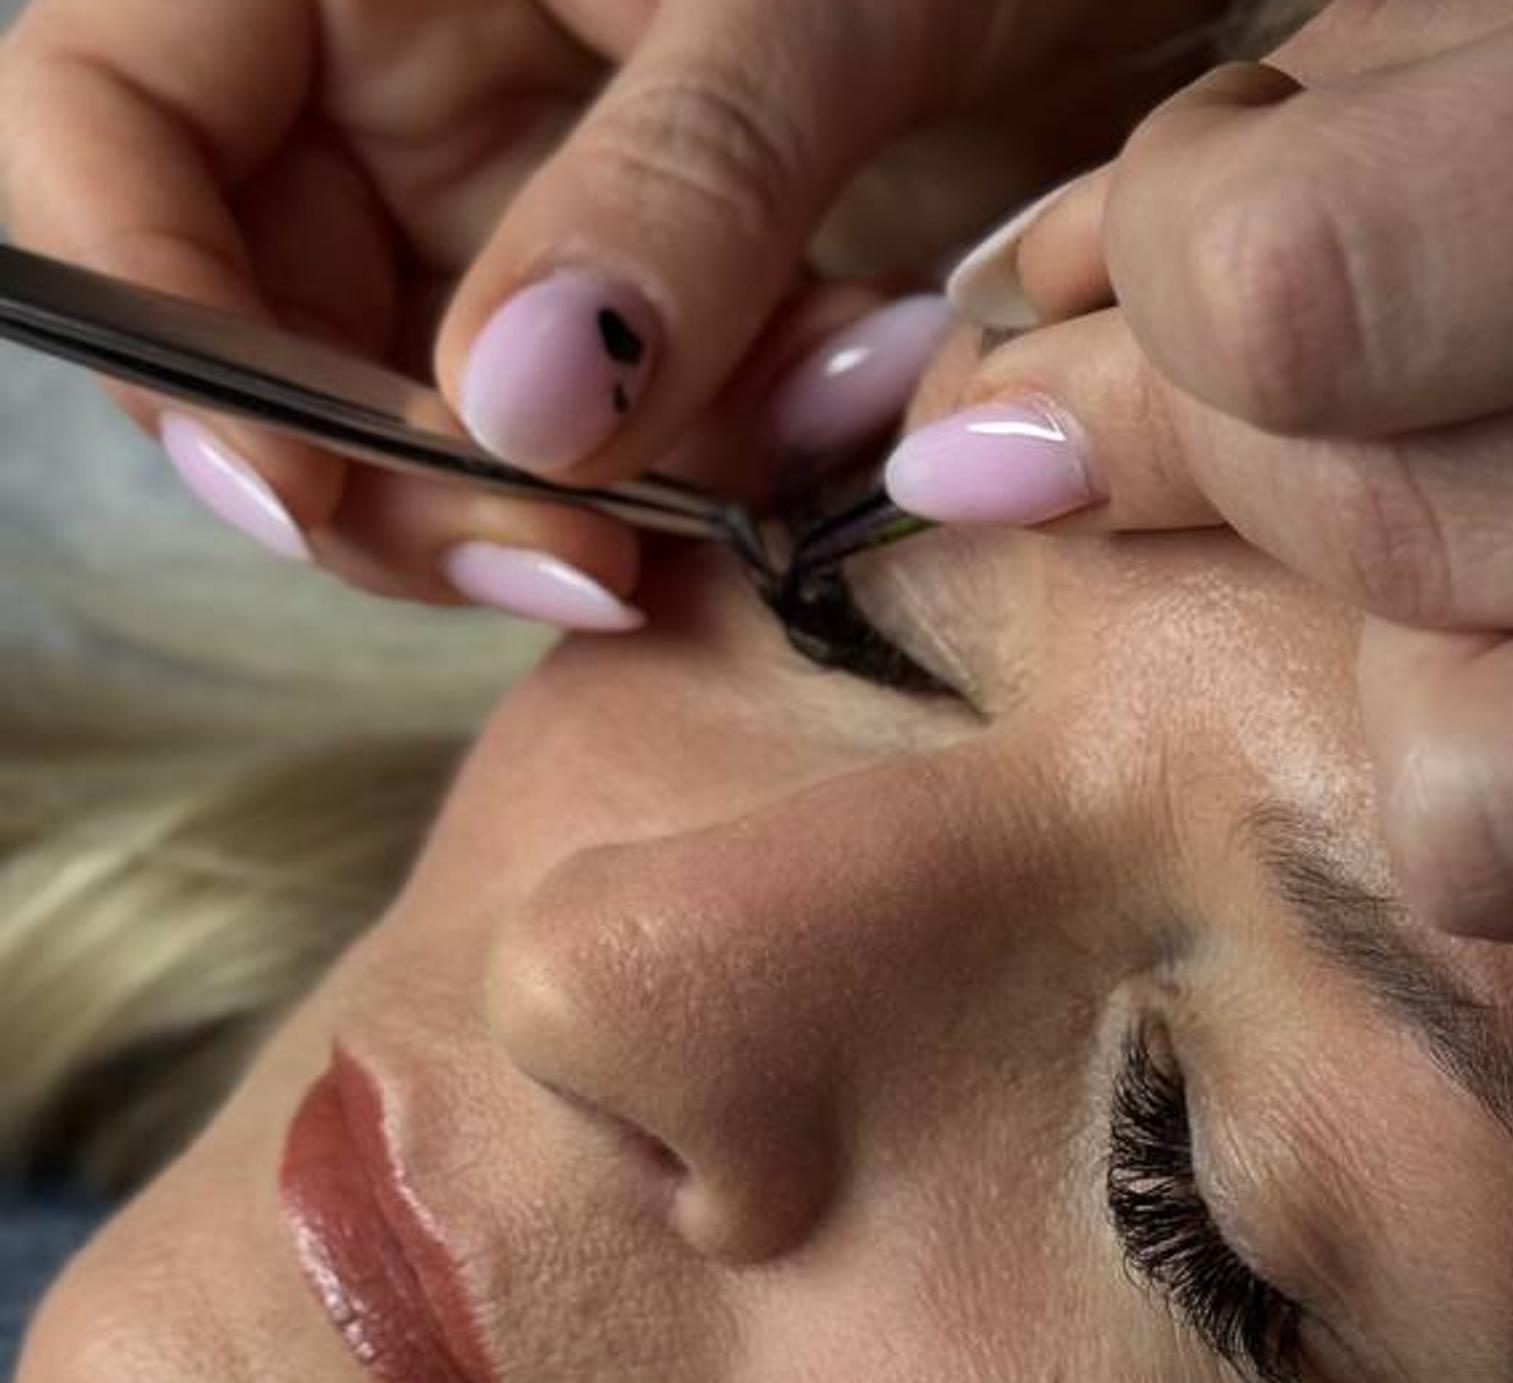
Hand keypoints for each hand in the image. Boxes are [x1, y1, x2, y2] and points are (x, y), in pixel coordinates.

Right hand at [0, 0, 1205, 627]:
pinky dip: (685, 499)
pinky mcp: (645, 309)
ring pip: (430, 424)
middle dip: (385, 487)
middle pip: (257, 324)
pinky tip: (797, 472)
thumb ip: (670, 187)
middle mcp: (392, 75)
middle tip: (565, 571)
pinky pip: (605, 451)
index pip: (109, 126)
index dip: (160, 319)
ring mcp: (514, 201)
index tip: (298, 490)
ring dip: (557, 519)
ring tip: (718, 528)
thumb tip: (514, 419)